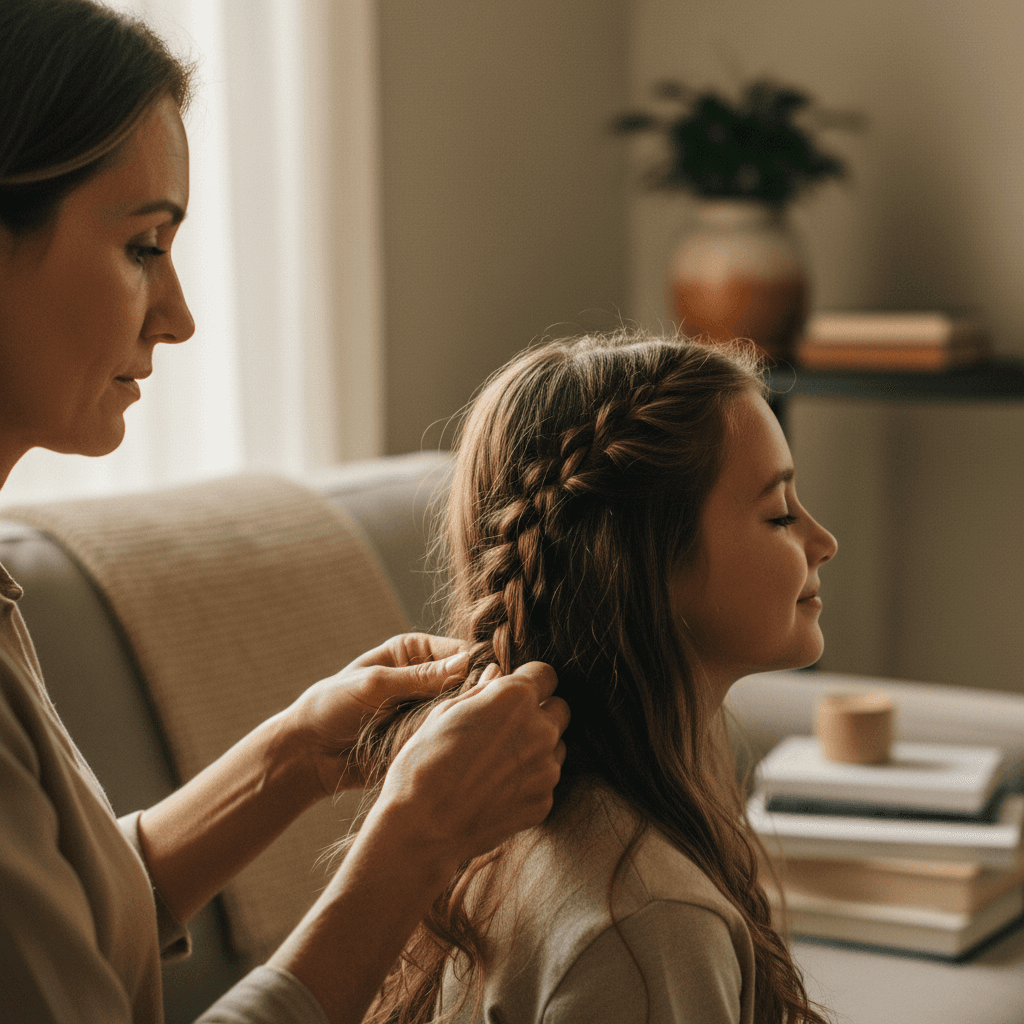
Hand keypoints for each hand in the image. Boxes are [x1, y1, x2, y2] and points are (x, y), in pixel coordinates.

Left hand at [287, 633, 471, 797]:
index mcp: (414, 652)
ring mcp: (426, 710)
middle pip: (467, 682)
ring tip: (472, 728)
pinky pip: (448, 737)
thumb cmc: (333, 706)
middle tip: (481, 708)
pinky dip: (454, 740)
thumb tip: (467, 661)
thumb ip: (420, 677)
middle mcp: (425, 679)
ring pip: (461, 711)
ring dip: (465, 719)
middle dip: (475, 694)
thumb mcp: (376, 685)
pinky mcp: (423, 738)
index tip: (489, 678)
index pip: (459, 652)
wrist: (308, 753)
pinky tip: (461, 745)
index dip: (476, 664)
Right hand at [373, 661, 569, 870]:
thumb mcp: (445, 714)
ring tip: (498, 762)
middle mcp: (541, 729)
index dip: (530, 681)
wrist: (423, 826)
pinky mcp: (544, 802)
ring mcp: (547, 769)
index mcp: (516, 698)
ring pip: (556, 746)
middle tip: (508, 727)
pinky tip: (497, 789)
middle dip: (540, 712)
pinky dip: (529, 781)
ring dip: (537, 748)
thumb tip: (497, 673)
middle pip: (559, 709)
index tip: (516, 692)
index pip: (547, 675)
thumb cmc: (425, 762)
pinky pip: (545, 781)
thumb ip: (481, 690)